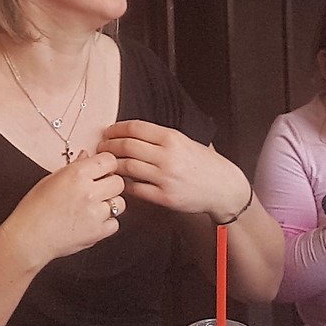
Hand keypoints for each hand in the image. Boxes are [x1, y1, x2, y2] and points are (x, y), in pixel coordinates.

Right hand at [6, 150, 126, 268]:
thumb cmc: (34, 209)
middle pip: (119, 182)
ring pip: (120, 203)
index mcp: (77, 174)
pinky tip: (92, 221)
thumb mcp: (51, 179)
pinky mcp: (97, 232)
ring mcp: (95, 213)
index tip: (102, 171)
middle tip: (99, 189)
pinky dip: (107, 223)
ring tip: (94, 207)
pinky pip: (115, 224)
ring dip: (110, 204)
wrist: (28, 237)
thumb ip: (74, 167)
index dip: (106, 165)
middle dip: (110, 184)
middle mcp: (89, 192)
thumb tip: (86, 157)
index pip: (109, 161)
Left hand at [99, 121, 251, 222]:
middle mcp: (168, 156)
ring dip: (113, 165)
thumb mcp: (186, 142)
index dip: (116, 129)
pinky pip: (136, 189)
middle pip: (127, 146)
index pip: (135, 128)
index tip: (108, 131)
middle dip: (109, 146)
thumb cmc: (205, 164)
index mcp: (172, 138)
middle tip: (102, 147)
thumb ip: (162, 138)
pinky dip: (125, 185)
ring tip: (107, 164)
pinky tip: (121, 182)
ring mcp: (166, 178)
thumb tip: (132, 133)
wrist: (224, 188)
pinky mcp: (165, 197)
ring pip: (128, 168)